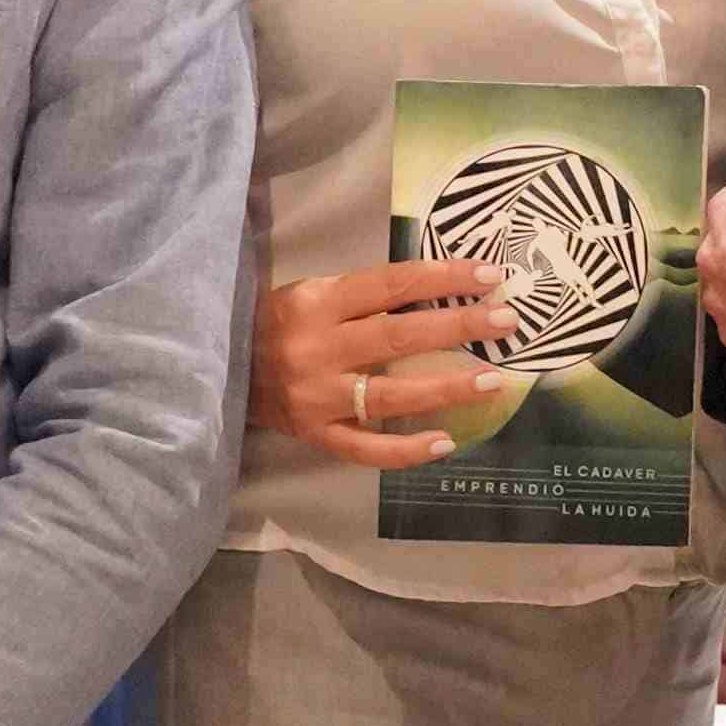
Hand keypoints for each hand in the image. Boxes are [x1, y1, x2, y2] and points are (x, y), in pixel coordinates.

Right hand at [255, 259, 519, 467]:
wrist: (217, 367)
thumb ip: (364, 294)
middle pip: (399, 335)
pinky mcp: (315, 434)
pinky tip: (446, 442)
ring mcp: (318, 396)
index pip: (392, 285)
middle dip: (458, 326)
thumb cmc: (277, 323)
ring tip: (492, 381)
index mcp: (319, 302)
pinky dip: (406, 450)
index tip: (489, 276)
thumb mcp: (311, 293)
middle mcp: (319, 348)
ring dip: (446, 388)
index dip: (443, 278)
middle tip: (507, 321)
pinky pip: (366, 449)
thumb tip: (439, 288)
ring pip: (390, 395)